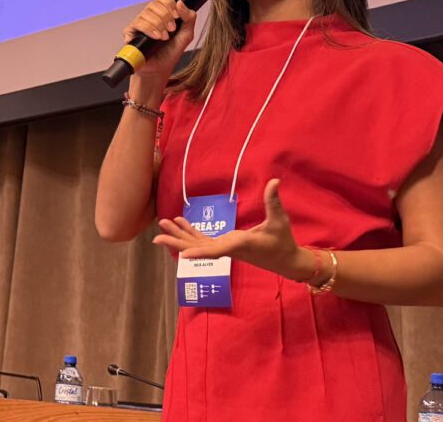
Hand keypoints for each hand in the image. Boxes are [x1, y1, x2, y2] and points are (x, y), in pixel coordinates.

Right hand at [123, 0, 198, 85]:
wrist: (159, 69)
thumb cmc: (170, 53)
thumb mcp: (186, 35)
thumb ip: (189, 18)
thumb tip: (181, 3)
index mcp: (161, 14)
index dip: (170, 5)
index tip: (176, 17)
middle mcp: (149, 16)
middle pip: (154, 4)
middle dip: (166, 16)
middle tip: (171, 30)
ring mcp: (139, 24)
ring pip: (146, 13)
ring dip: (158, 25)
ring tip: (163, 37)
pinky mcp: (130, 32)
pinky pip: (137, 23)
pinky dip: (149, 29)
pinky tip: (155, 38)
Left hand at [151, 179, 313, 279]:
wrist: (285, 261)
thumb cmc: (283, 242)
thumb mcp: (280, 221)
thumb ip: (274, 202)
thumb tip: (274, 181)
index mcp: (239, 244)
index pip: (216, 251)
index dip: (200, 253)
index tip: (182, 255)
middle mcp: (227, 248)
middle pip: (198, 248)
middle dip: (178, 242)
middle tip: (156, 236)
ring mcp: (224, 248)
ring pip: (197, 244)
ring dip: (179, 235)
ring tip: (162, 224)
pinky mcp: (225, 245)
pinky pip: (203, 240)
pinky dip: (191, 232)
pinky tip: (179, 223)